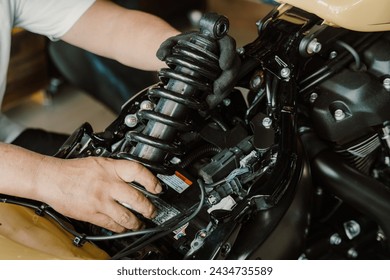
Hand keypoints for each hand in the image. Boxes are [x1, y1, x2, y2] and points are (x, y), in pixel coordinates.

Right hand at [37, 156, 161, 232]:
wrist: (52, 179)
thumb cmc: (73, 170)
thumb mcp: (99, 162)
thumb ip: (116, 169)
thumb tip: (133, 176)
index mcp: (111, 169)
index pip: (138, 172)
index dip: (151, 181)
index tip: (157, 188)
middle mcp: (108, 184)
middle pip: (137, 199)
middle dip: (148, 208)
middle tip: (152, 211)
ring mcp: (100, 200)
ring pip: (126, 216)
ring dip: (136, 222)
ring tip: (140, 223)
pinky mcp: (92, 214)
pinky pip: (111, 224)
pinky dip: (120, 227)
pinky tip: (123, 227)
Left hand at [156, 31, 240, 98]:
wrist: (185, 53)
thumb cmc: (185, 45)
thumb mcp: (174, 43)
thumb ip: (166, 46)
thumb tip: (162, 55)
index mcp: (216, 40)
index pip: (228, 44)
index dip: (229, 55)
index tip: (223, 65)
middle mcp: (224, 54)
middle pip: (233, 68)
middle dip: (226, 82)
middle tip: (216, 91)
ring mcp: (225, 68)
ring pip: (230, 82)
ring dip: (221, 94)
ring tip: (209, 103)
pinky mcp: (222, 80)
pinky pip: (224, 90)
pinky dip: (216, 99)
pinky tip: (207, 106)